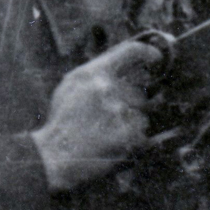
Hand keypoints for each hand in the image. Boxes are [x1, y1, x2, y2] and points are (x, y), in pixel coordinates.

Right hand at [31, 38, 162, 191]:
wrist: (53, 158)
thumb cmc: (61, 122)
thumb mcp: (71, 86)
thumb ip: (98, 71)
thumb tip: (126, 62)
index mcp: (94, 74)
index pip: (132, 51)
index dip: (149, 52)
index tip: (156, 59)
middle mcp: (110, 89)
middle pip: (142, 88)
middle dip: (134, 101)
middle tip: (114, 115)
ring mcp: (122, 112)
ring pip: (143, 111)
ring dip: (132, 120)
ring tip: (108, 132)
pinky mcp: (131, 135)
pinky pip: (142, 131)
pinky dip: (132, 138)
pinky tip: (112, 143)